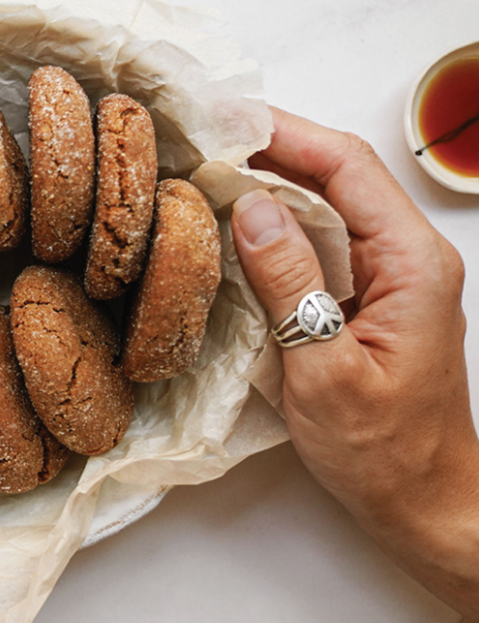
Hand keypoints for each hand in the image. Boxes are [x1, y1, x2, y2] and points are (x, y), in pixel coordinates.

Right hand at [231, 107, 478, 618]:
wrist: (424, 505)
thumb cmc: (384, 452)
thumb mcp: (325, 370)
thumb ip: (289, 284)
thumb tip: (249, 205)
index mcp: (412, 262)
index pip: (346, 167)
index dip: (284, 133)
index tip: (222, 117)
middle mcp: (406, 258)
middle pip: (335, 174)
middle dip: (268, 147)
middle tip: (196, 137)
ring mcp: (387, 277)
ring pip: (324, 205)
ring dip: (265, 183)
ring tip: (200, 169)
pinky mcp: (364, 300)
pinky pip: (317, 242)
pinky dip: (271, 225)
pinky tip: (228, 226)